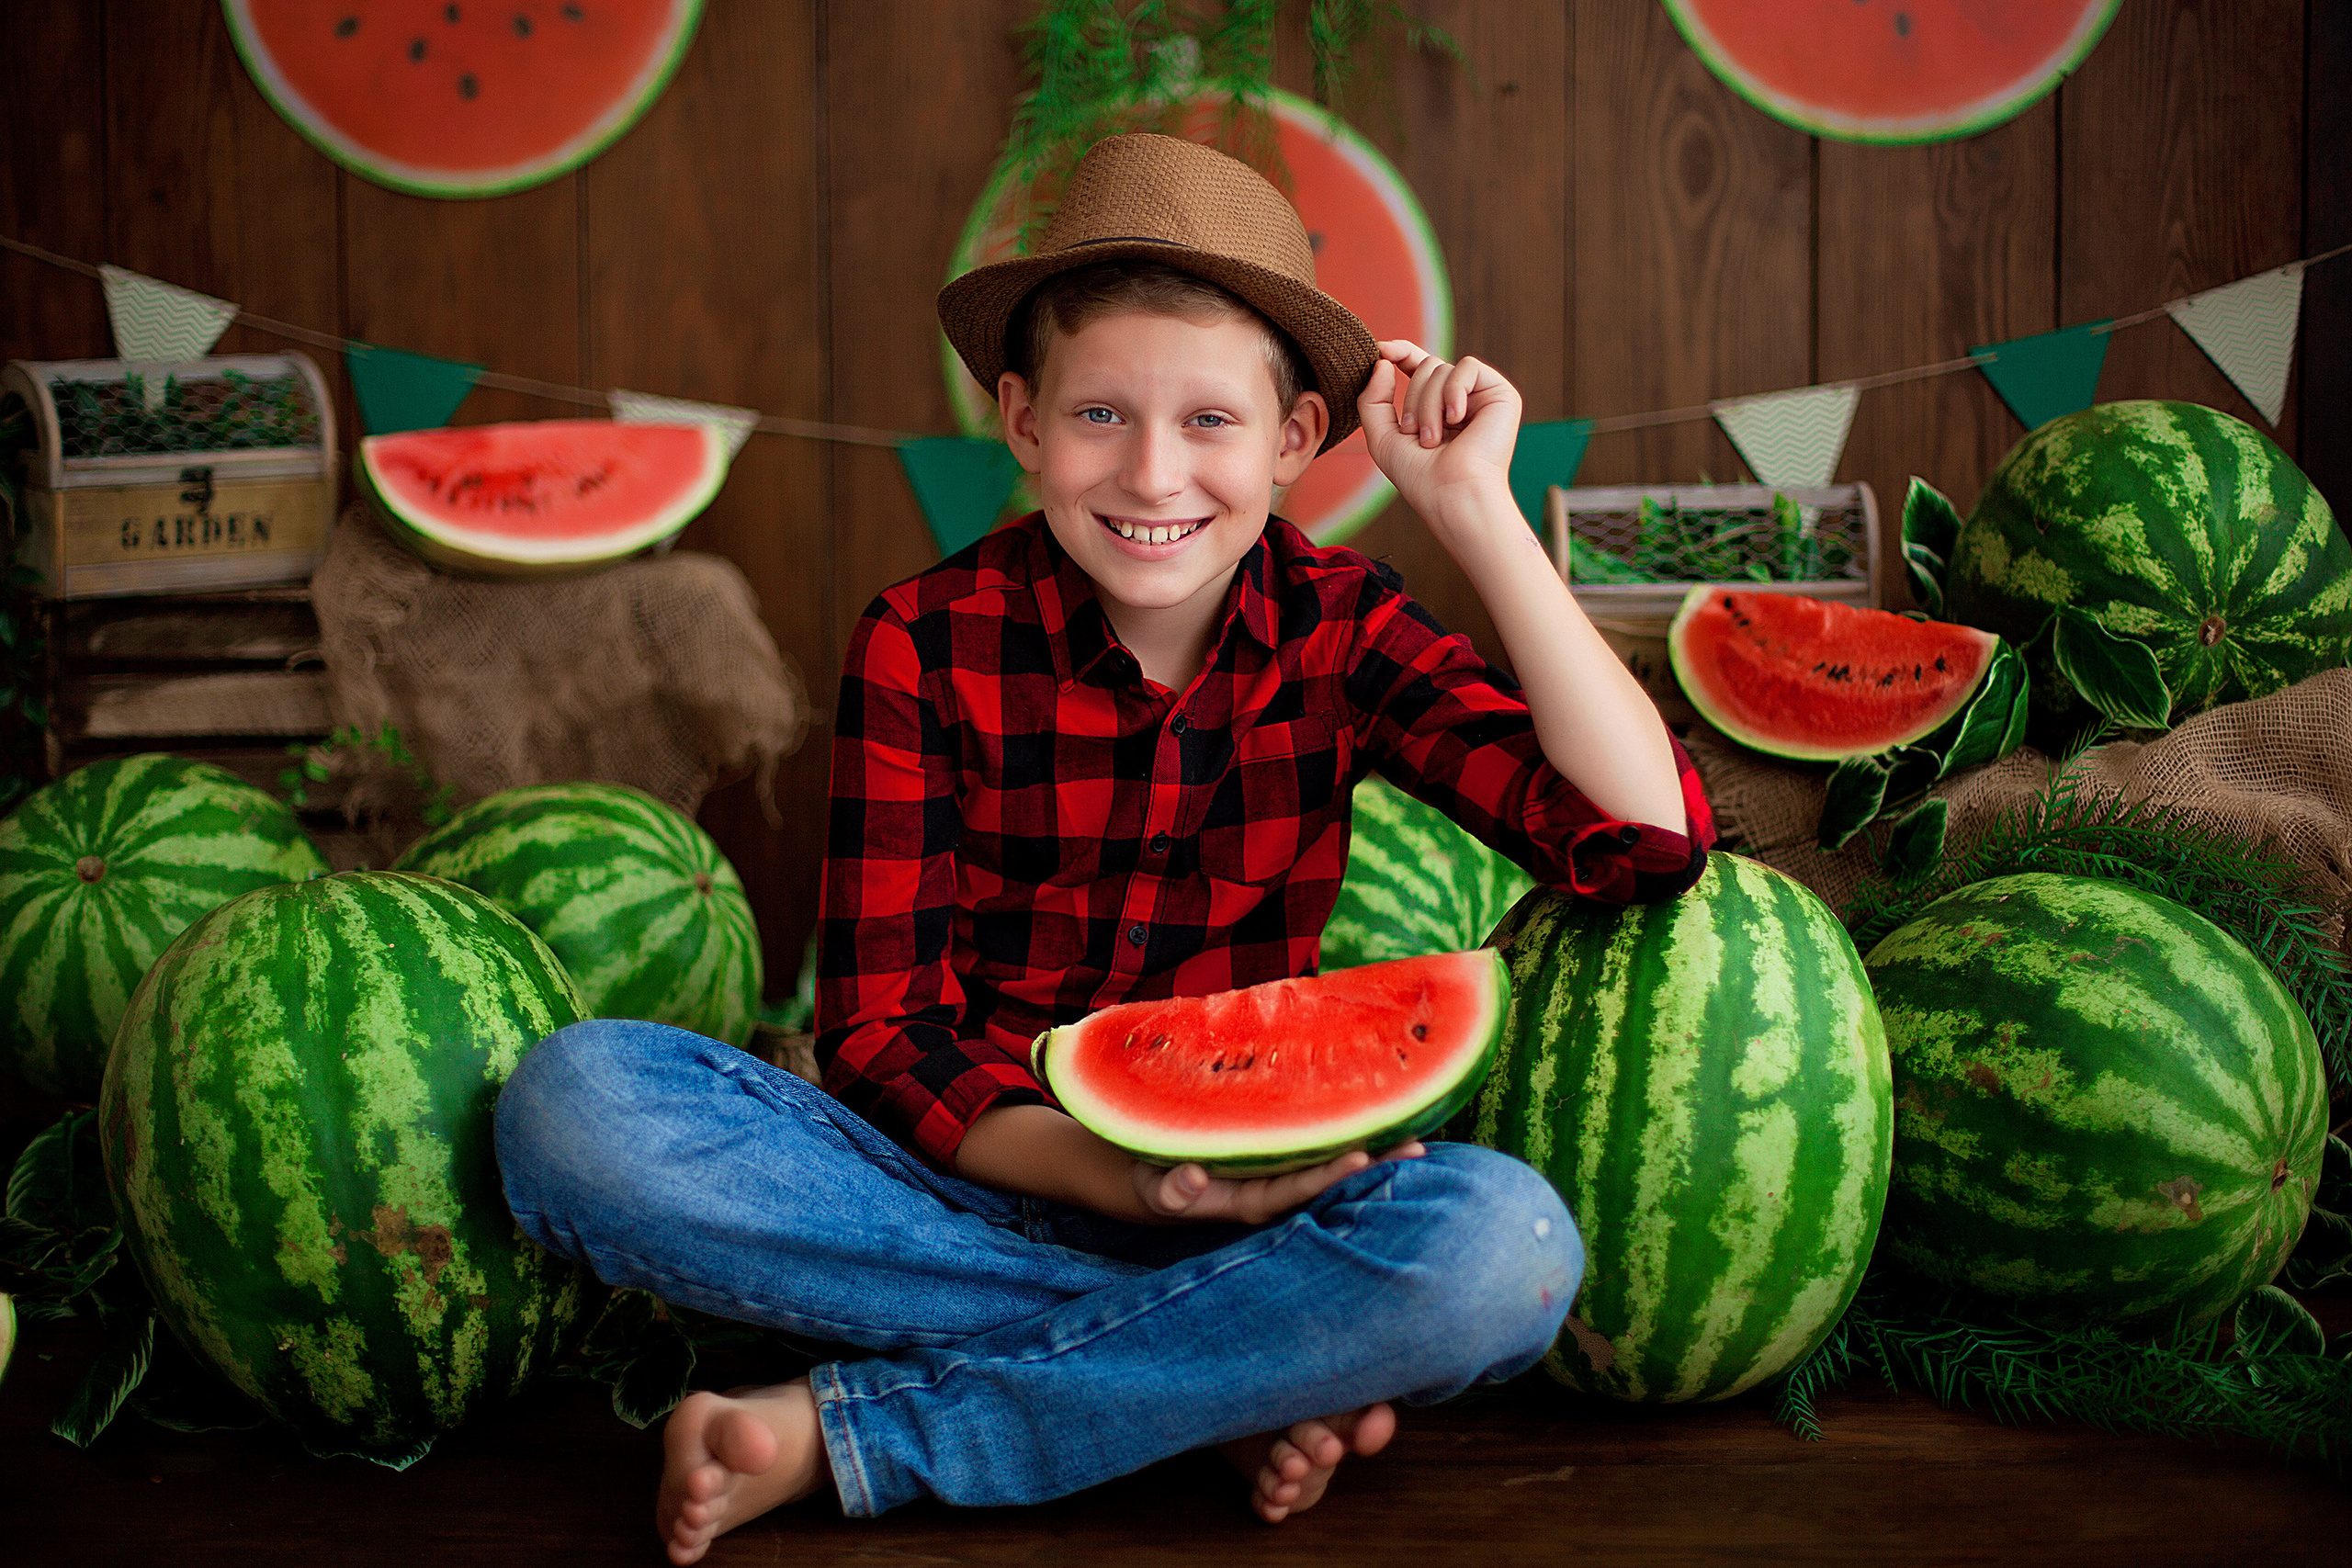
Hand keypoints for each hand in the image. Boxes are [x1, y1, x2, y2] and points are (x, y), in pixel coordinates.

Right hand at [1131, 1141, 1425, 1225]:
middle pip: (1328, 1181)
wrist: (1150, 1177)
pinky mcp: (1279, 1155)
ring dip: (1372, 1151)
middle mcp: (1273, 1191)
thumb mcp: (1155, 1189)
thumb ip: (1172, 1190)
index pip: (1296, 1191)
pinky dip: (1349, 1134)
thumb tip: (1193, 1180)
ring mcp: (1278, 1174)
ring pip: (1330, 1164)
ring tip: (1416, 1135)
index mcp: (1249, 1201)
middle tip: (1417, 1148)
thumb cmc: (1155, 1181)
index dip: (1328, 1177)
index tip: (1360, 1158)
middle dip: (1372, 1167)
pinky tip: (1382, 1116)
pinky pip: (1319, 1147)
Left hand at [1356, 340, 1520, 526]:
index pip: (1418, 366)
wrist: (1452, 496)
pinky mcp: (1501, 394)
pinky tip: (1457, 418)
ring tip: (1435, 439)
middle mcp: (1459, 399)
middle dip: (1413, 400)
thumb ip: (1372, 399)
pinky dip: (1453, 392)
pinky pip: (1467, 367)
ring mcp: (1481, 397)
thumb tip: (1383, 359)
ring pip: (1441, 368)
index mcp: (1436, 408)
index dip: (1400, 353)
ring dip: (1429, 406)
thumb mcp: (1382, 438)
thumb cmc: (1419, 478)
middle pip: (1426, 367)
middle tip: (1417, 437)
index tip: (1380, 349)